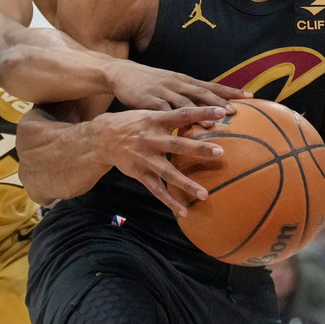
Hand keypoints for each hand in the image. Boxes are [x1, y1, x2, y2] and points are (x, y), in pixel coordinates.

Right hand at [91, 106, 227, 215]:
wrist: (103, 137)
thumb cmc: (133, 123)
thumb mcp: (149, 113)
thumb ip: (171, 115)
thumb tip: (199, 111)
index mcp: (156, 120)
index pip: (183, 114)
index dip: (202, 112)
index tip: (222, 111)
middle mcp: (151, 139)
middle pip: (178, 144)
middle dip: (199, 149)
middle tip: (220, 152)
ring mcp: (145, 158)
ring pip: (169, 173)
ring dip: (187, 184)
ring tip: (205, 195)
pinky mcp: (140, 173)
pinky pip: (156, 189)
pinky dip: (169, 201)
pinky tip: (184, 212)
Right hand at [105, 60, 249, 112]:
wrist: (121, 73)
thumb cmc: (150, 82)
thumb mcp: (172, 83)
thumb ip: (189, 93)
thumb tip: (210, 104)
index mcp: (184, 81)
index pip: (212, 85)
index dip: (231, 91)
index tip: (251, 96)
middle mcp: (176, 85)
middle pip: (200, 94)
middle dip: (217, 103)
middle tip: (233, 113)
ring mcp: (162, 93)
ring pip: (182, 105)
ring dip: (196, 115)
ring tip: (208, 126)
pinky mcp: (147, 102)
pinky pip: (161, 114)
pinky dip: (170, 124)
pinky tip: (177, 133)